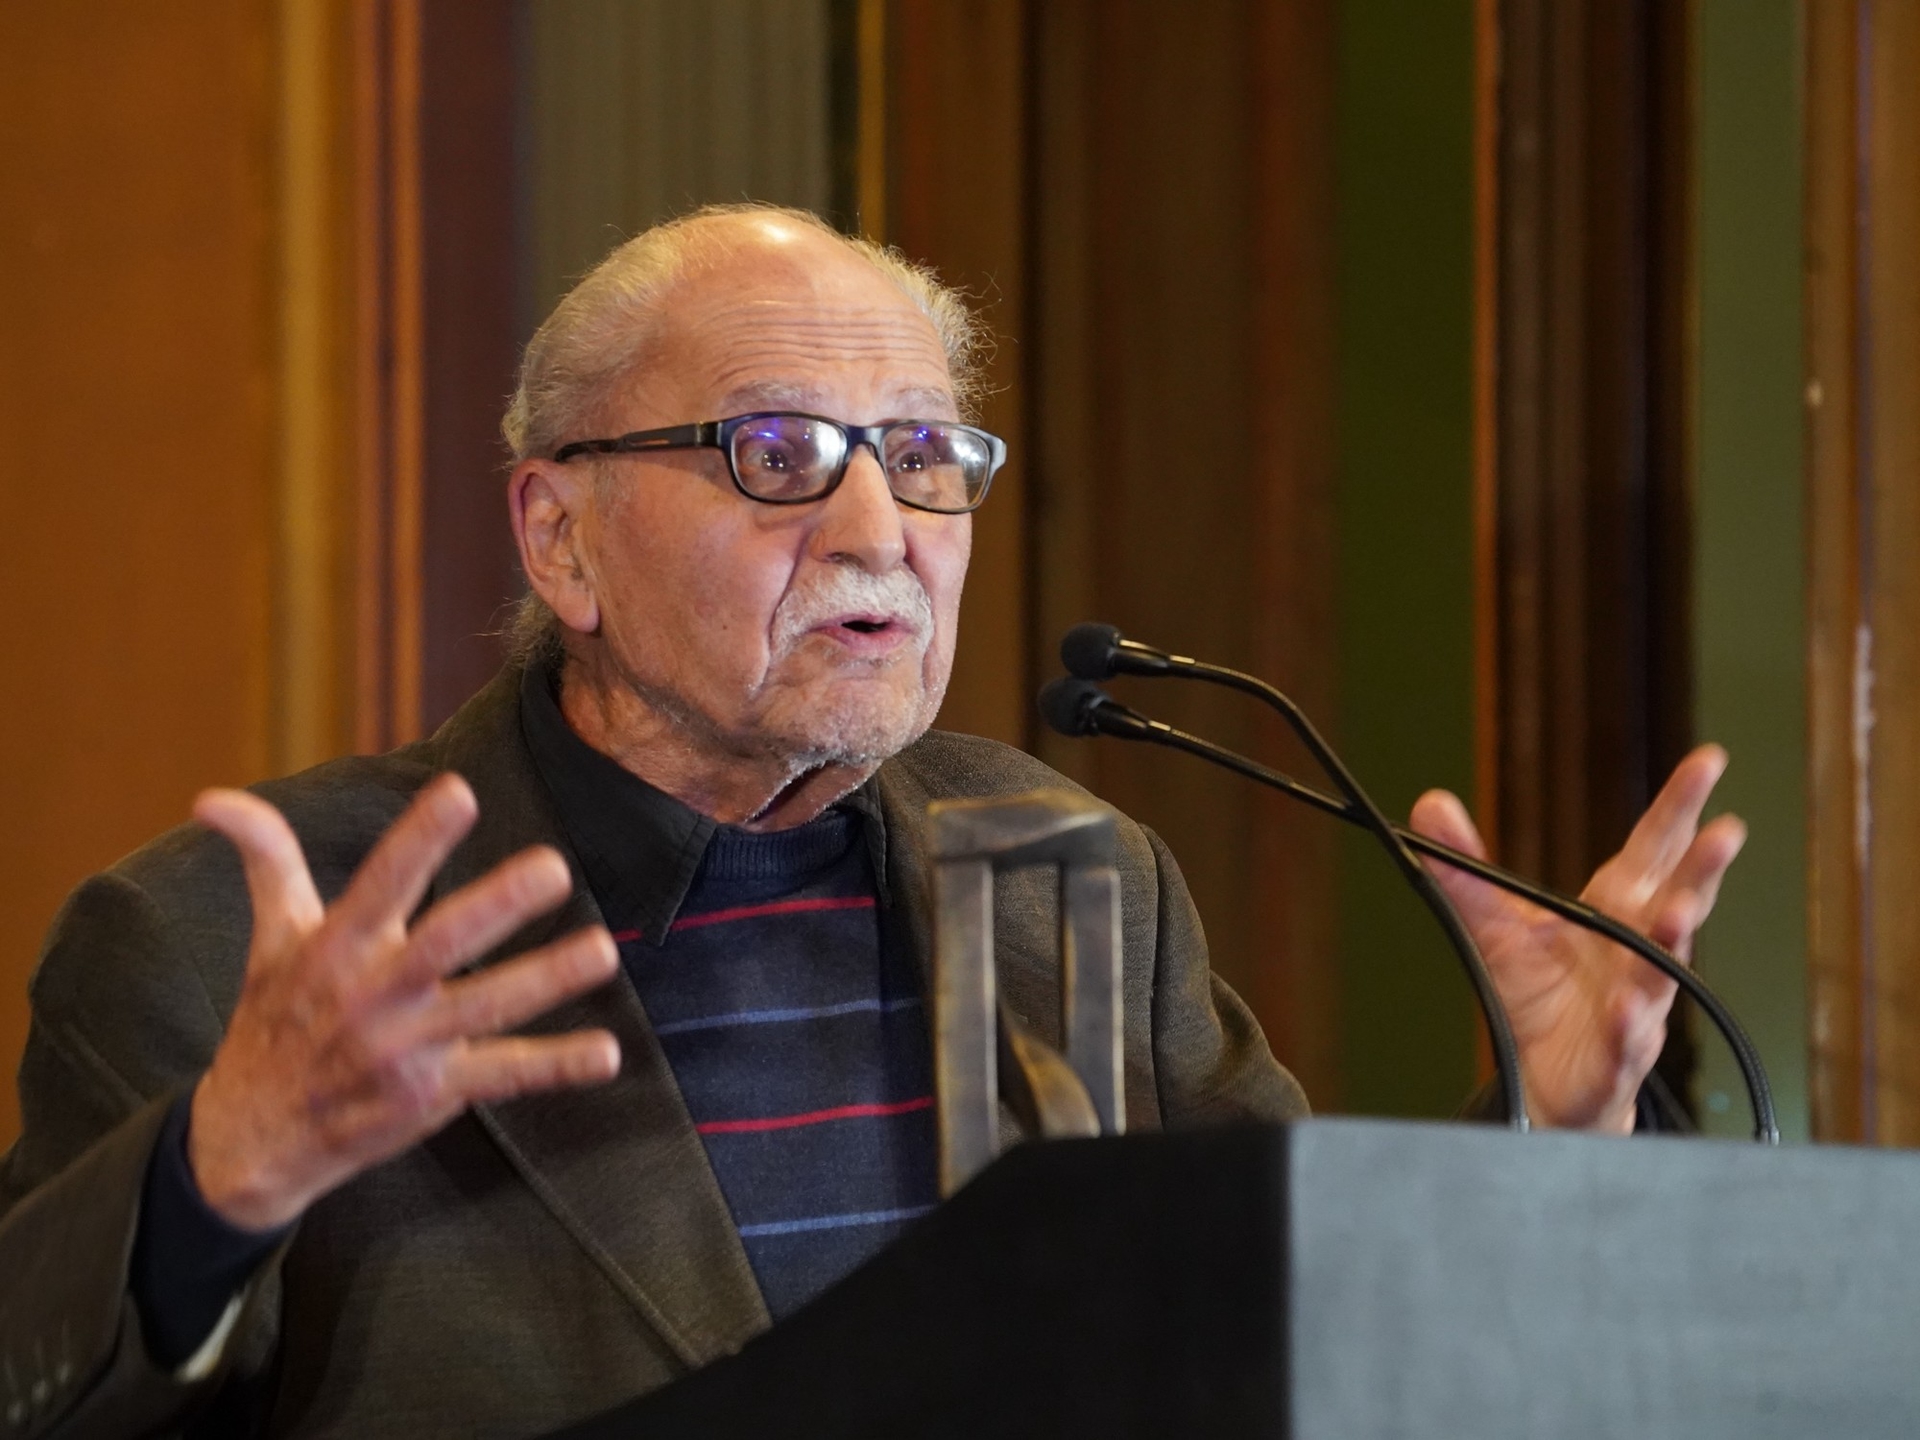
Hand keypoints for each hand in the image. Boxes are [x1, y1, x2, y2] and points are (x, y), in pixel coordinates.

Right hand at [187, 775, 620, 1229]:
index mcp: (337, 947)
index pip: (380, 881)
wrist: (251, 1139)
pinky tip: (606, 1054)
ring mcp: (406, 1047)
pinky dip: (555, 1067)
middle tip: (553, 867)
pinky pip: (502, 1077)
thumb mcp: (269, 939)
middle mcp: (373, 994)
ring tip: (602, 950)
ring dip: (545, 980)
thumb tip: (212, 798)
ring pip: (484, 1007)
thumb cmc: (273, 1021)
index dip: (419, 839)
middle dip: (496, 906)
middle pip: (441, 943)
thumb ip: (265, 861)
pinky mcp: (432, 1094)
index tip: (460, 792)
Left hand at [1409, 745, 1746, 1132]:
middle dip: (1703, 866)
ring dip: (1674, 940)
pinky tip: (1631, 1009)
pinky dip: (1633, 1025)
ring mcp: (1637, 999)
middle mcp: (1635, 947)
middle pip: (1678, 898)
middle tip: (1726, 830)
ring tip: (1681, 914)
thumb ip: (1464, 866)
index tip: (1708, 761)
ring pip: (1664, 967)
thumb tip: (1431, 803)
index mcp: (1614, 907)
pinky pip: (1631, 1039)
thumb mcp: (1493, 922)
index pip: (1653, 847)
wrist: (1542, 1076)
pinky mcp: (1619, 1052)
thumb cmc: (1537, 992)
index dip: (1679, 805)